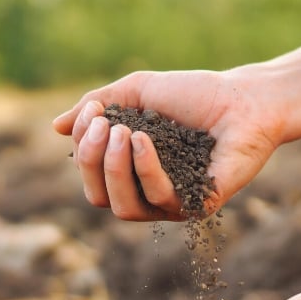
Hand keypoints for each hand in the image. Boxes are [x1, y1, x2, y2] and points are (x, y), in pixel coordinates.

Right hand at [52, 69, 282, 220]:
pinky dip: (146, 169)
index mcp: (131, 170)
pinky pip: (159, 200)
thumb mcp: (136, 92)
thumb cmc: (193, 94)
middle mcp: (148, 192)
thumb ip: (97, 106)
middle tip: (104, 125)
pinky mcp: (197, 206)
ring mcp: (173, 203)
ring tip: (124, 132)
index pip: (91, 175)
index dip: (83, 146)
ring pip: (124, 208)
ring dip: (114, 168)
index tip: (93, 111)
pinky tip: (144, 140)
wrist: (244, 98)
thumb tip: (56, 127)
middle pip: (100, 197)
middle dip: (93, 160)